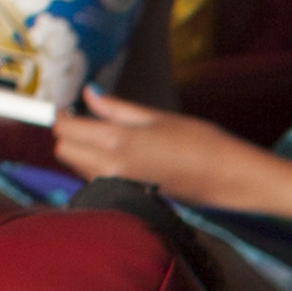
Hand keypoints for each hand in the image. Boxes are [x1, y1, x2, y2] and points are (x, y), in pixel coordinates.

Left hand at [50, 89, 254, 201]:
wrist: (228, 178)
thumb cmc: (200, 142)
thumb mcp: (157, 117)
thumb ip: (116, 108)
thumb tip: (89, 93)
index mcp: (116, 140)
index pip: (65, 129)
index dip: (63, 115)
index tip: (71, 107)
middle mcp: (109, 167)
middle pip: (64, 150)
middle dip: (71, 135)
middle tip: (89, 122)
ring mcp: (117, 186)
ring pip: (78, 166)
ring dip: (84, 151)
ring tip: (110, 140)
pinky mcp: (126, 197)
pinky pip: (95, 179)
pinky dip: (98, 167)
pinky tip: (122, 159)